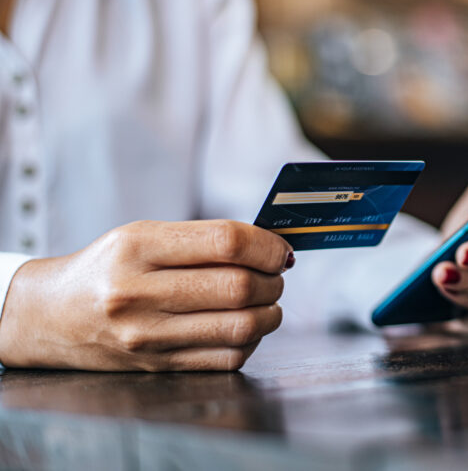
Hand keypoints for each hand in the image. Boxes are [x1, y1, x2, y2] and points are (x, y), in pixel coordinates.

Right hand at [0, 220, 293, 370]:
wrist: (52, 315)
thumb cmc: (108, 268)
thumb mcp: (144, 235)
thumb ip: (205, 239)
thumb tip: (272, 248)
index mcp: (138, 247)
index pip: (226, 242)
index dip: (267, 246)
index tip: (280, 250)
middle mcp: (139, 293)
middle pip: (239, 287)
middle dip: (273, 280)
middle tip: (276, 275)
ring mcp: (147, 336)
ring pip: (241, 327)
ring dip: (270, 312)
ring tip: (267, 300)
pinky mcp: (158, 366)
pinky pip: (227, 358)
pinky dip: (251, 341)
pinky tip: (246, 325)